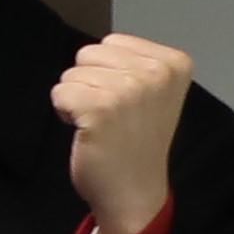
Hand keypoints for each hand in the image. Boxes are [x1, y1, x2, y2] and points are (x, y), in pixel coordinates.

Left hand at [57, 34, 193, 233]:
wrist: (135, 193)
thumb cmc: (137, 142)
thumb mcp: (154, 91)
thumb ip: (134, 63)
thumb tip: (99, 46)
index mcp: (174, 62)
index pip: (112, 41)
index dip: (108, 71)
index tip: (127, 102)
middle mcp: (156, 72)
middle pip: (88, 53)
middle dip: (90, 82)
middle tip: (111, 115)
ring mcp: (129, 89)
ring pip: (71, 73)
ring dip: (78, 99)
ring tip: (102, 124)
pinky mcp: (100, 108)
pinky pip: (59, 93)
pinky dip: (65, 112)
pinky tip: (88, 132)